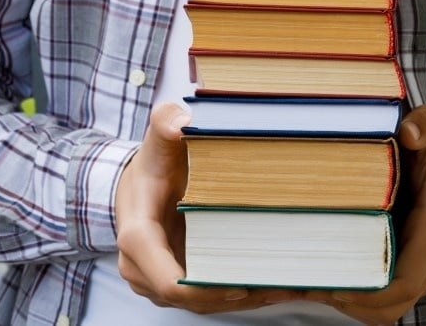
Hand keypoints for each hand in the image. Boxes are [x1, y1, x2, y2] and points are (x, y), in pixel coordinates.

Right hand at [114, 102, 303, 313]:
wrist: (137, 187)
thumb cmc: (152, 165)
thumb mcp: (158, 140)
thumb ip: (166, 123)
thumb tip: (181, 121)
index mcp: (139, 236)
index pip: (169, 280)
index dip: (207, 289)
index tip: (243, 283)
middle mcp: (142, 268)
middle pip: (191, 299)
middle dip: (237, 296)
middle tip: (284, 285)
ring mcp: (156, 282)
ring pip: (201, 304)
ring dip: (243, 299)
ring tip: (288, 288)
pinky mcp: (173, 285)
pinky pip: (205, 299)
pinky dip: (237, 295)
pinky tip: (272, 286)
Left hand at [305, 105, 425, 324]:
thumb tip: (409, 132)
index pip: (406, 280)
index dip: (371, 291)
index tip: (334, 286)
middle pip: (391, 305)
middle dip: (351, 303)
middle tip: (308, 287)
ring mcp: (418, 273)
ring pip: (385, 310)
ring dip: (349, 305)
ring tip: (308, 287)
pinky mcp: (405, 277)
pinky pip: (382, 303)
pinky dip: (354, 301)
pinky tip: (320, 284)